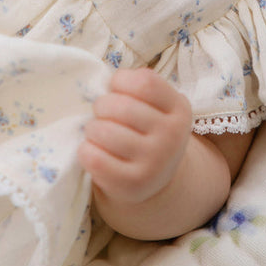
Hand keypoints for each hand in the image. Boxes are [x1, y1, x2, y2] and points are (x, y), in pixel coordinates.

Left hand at [78, 68, 192, 204]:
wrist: (156, 175)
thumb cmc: (148, 128)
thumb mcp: (157, 105)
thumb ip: (136, 88)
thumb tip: (100, 84)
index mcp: (179, 109)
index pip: (145, 82)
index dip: (121, 80)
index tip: (115, 88)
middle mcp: (172, 136)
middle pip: (123, 107)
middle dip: (102, 105)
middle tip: (101, 111)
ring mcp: (154, 163)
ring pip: (106, 132)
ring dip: (92, 128)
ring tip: (95, 130)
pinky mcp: (132, 184)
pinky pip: (96, 159)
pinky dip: (86, 150)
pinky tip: (91, 149)